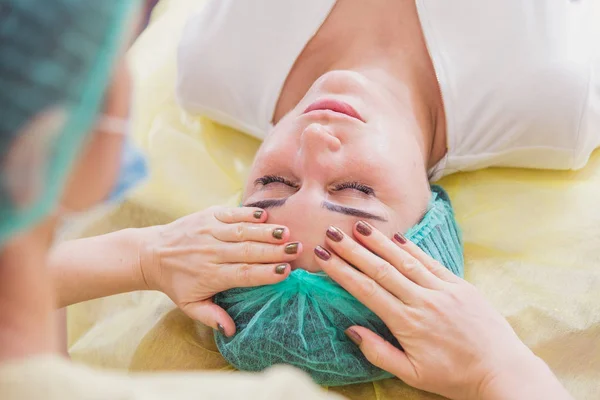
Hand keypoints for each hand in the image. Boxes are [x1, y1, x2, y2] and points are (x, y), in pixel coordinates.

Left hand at [140, 207, 301, 335]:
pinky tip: (266, 216)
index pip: (243, 274)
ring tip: (287, 233)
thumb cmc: (176, 282)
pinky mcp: (207, 215)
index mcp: (210, 275)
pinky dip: (248, 214)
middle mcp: (211, 252)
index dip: (265, 273)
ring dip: (266, 232)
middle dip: (274, 250)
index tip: (286, 272)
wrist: (150, 254)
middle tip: (297, 250)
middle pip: (247, 251)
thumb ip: (211, 317)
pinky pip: (231, 213)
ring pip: (242, 231)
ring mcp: (209, 231)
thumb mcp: (189, 305)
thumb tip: (231, 331)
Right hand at [313, 222, 558, 399]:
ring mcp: (443, 290)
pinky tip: (396, 237)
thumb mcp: (412, 375)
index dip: (343, 272)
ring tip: (359, 227)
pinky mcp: (459, 284)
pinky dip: (412, 247)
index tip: (324, 257)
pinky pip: (431, 261)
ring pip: (405, 260)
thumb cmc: (455, 377)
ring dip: (380, 242)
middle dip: (354, 250)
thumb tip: (351, 329)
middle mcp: (423, 301)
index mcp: (407, 324)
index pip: (367, 291)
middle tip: (333, 233)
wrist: (501, 370)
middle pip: (381, 269)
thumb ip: (379, 352)